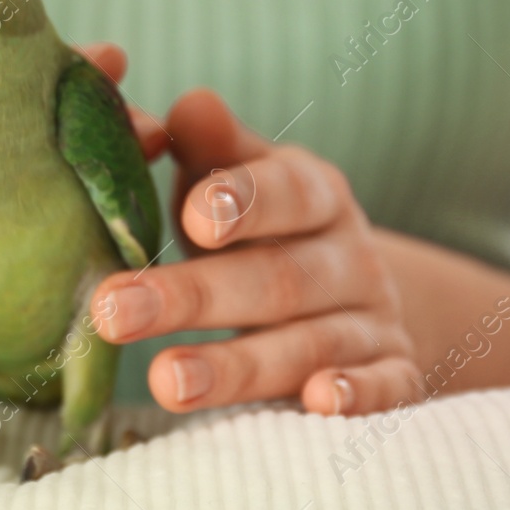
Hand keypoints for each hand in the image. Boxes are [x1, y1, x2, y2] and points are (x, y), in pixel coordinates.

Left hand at [86, 82, 419, 415]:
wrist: (361, 296)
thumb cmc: (267, 229)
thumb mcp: (241, 176)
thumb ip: (208, 144)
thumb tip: (185, 105)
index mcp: (315, 193)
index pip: (284, 192)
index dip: (243, 202)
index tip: (193, 218)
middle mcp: (351, 255)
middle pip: (275, 279)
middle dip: (193, 297)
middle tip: (114, 312)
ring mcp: (375, 319)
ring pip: (310, 345)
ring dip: (237, 367)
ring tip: (164, 381)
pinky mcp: (395, 374)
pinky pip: (386, 389)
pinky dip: (357, 396)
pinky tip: (315, 404)